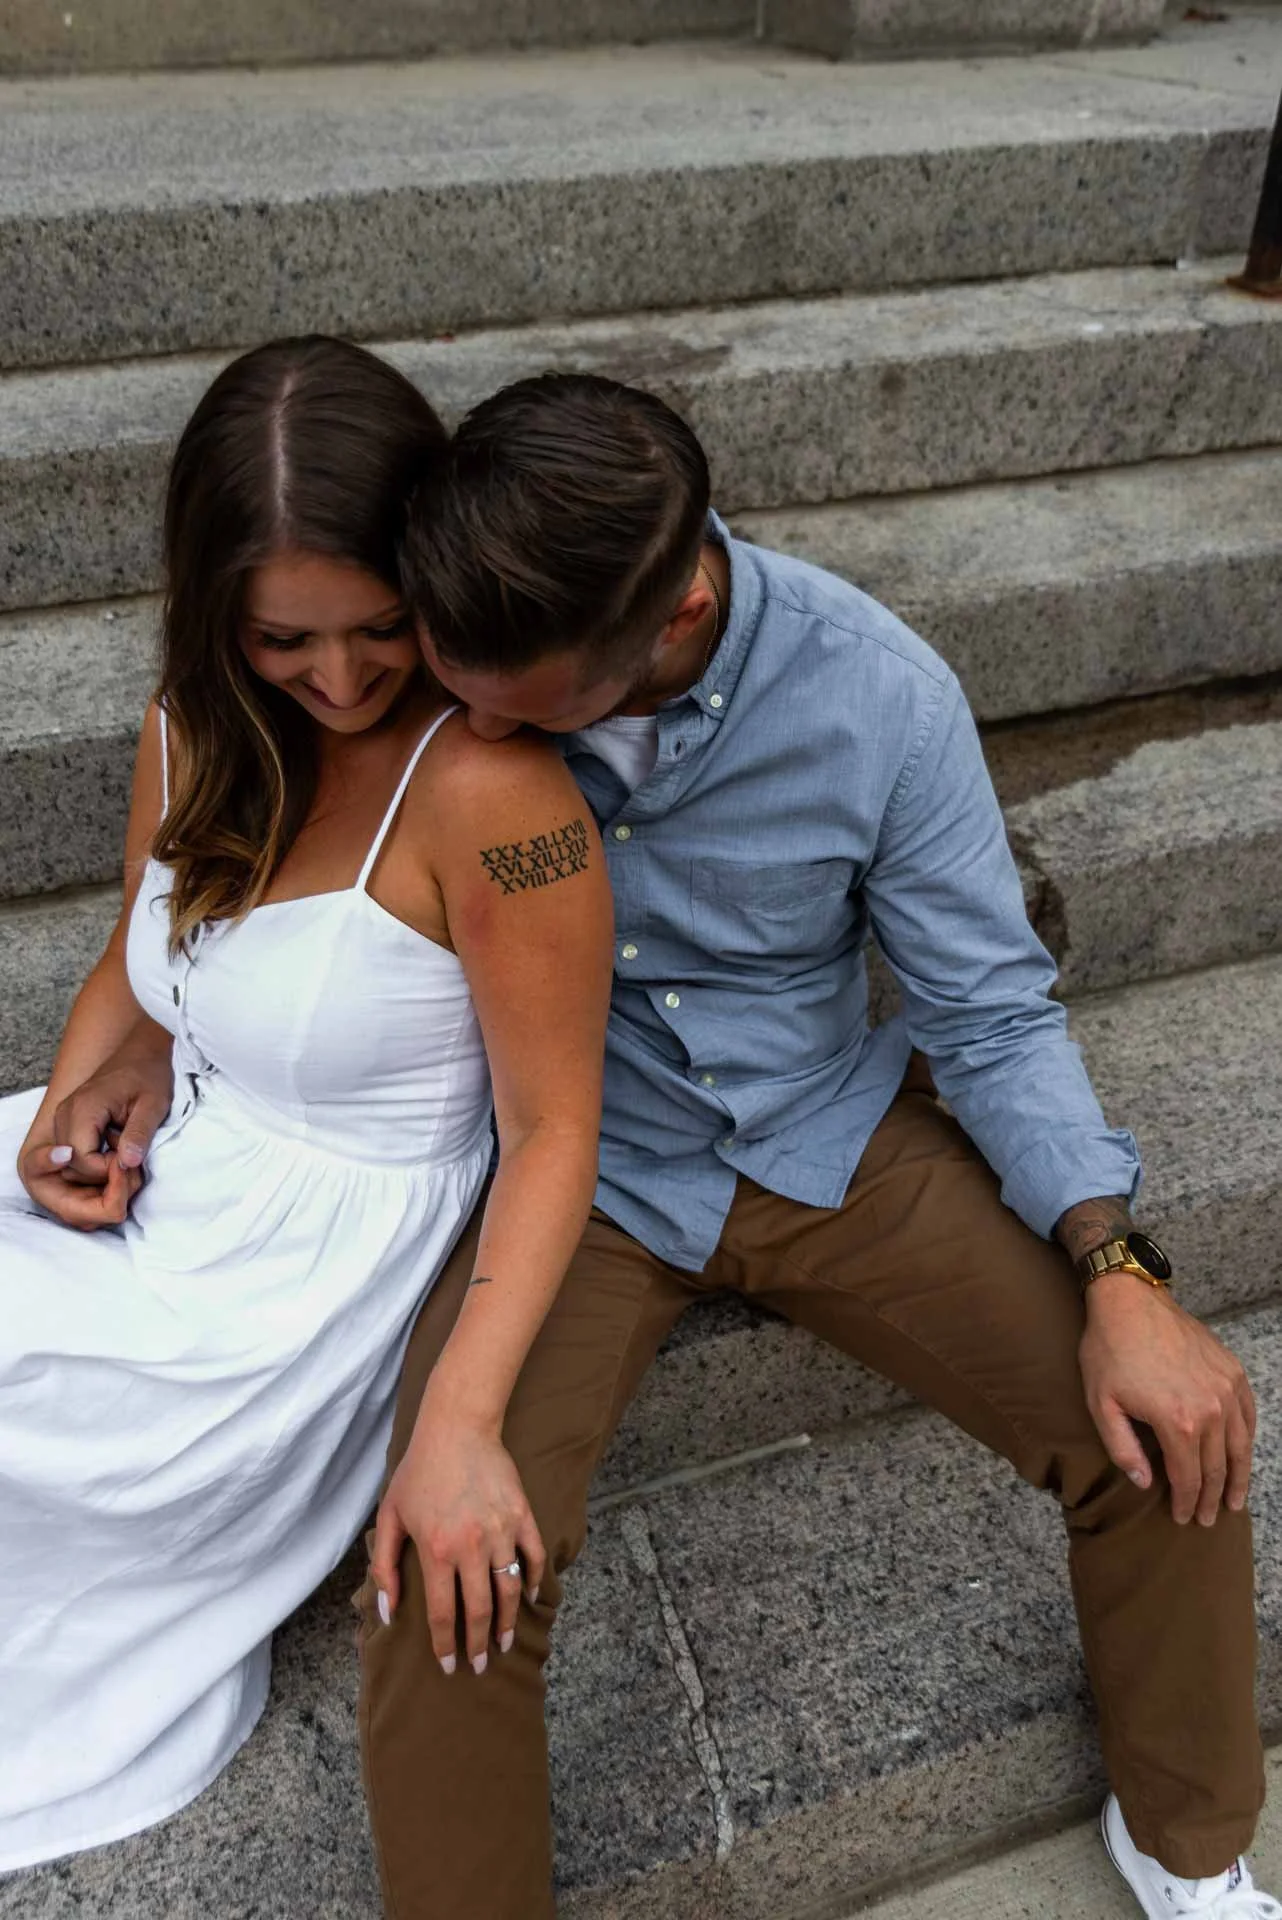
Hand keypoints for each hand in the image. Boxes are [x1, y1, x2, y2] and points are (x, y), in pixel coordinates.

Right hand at [18, 1025, 173, 1229]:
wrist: (140, 1053)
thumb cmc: (149, 1075)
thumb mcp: (154, 1103)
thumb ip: (139, 1133)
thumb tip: (128, 1163)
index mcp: (83, 1109)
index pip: (81, 1161)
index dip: (107, 1172)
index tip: (133, 1166)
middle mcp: (65, 1115)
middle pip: (70, 1169)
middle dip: (102, 1178)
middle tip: (134, 1170)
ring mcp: (64, 1120)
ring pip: (70, 1167)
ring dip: (98, 1173)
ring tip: (129, 1161)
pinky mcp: (70, 1125)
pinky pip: (75, 1157)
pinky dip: (95, 1165)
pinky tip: (119, 1157)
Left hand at [370, 1411, 545, 1675]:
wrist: (457, 1428)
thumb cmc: (418, 1473)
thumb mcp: (389, 1516)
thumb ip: (384, 1566)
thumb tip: (388, 1612)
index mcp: (436, 1550)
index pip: (443, 1614)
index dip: (445, 1645)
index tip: (449, 1665)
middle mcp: (471, 1547)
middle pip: (478, 1611)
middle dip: (478, 1645)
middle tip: (480, 1665)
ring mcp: (501, 1531)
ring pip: (509, 1591)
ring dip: (507, 1622)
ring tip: (504, 1642)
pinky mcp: (522, 1516)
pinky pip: (533, 1557)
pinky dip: (532, 1581)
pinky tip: (528, 1598)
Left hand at [1080, 1273, 1255, 1525]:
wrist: (1129, 1301)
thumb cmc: (1108, 1351)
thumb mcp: (1101, 1404)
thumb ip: (1123, 1449)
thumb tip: (1145, 1483)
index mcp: (1178, 1421)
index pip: (1189, 1477)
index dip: (1187, 1502)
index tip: (1184, 1519)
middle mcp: (1210, 1408)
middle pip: (1216, 1466)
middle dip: (1212, 1498)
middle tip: (1208, 1519)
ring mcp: (1226, 1388)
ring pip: (1240, 1445)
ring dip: (1238, 1477)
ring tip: (1234, 1501)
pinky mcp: (1232, 1370)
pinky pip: (1248, 1414)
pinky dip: (1247, 1439)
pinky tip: (1242, 1454)